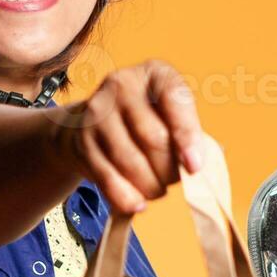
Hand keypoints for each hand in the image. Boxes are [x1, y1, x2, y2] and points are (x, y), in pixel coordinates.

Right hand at [53, 59, 204, 215]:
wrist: (89, 124)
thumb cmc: (144, 121)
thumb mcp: (169, 114)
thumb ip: (187, 134)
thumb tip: (195, 166)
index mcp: (154, 73)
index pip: (175, 99)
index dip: (187, 136)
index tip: (195, 167)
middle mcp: (122, 84)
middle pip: (154, 138)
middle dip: (170, 170)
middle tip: (174, 180)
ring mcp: (98, 112)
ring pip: (132, 162)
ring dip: (150, 186)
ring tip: (157, 189)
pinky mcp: (82, 141)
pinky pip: (108, 178)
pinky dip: (126, 197)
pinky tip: (137, 203)